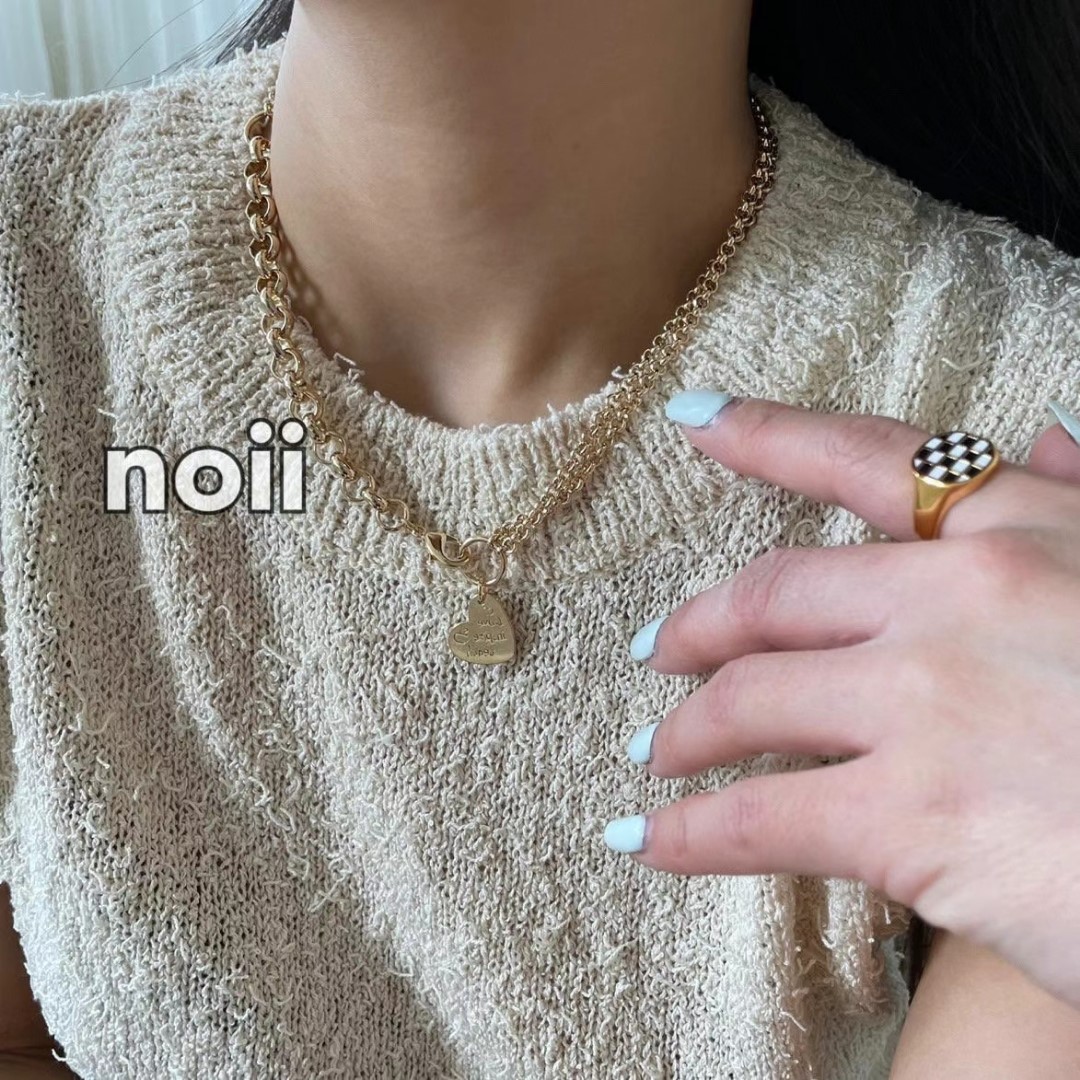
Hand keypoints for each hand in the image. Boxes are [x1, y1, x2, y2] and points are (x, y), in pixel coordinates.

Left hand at [606, 389, 1079, 1008]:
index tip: (692, 421)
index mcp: (1026, 533)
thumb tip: (1046, 435)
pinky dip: (688, 834)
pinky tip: (646, 842)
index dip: (767, 435)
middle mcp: (962, 596)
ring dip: (685, 731)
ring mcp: (928, 701)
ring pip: (751, 700)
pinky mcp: (912, 816)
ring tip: (654, 757)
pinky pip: (759, 817)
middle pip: (776, 592)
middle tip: (657, 652)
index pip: (869, 460)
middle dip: (700, 624)